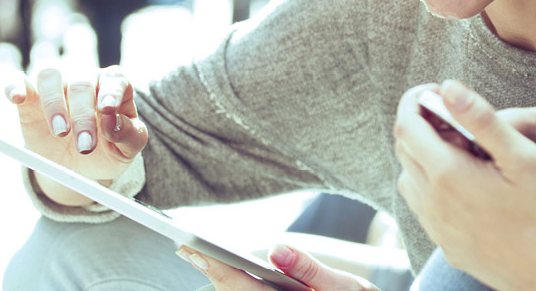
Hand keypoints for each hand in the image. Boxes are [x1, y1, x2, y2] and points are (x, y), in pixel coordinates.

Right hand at [8, 66, 147, 206]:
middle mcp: (84, 78)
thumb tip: (114, 122)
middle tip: (85, 147)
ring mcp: (56, 84)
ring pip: (50, 75)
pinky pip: (18, 81)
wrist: (77, 164)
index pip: (115, 79)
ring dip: (53, 102)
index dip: (111, 92)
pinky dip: (15, 86)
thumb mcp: (125, 151)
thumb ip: (129, 135)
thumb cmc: (106, 150)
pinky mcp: (29, 95)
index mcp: (113, 86)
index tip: (108, 109)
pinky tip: (16, 97)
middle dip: (83, 116)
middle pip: (82, 83)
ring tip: (59, 131)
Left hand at [179, 244, 375, 290]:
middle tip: (184, 248)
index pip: (244, 287)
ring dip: (223, 281)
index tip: (193, 250)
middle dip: (212, 273)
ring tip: (198, 256)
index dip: (218, 268)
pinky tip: (227, 272)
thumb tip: (277, 249)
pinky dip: (239, 286)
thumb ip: (312, 269)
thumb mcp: (350, 288)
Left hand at [393, 81, 535, 290]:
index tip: (435, 91)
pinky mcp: (448, 246)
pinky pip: (425, 208)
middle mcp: (433, 203)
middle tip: (454, 117)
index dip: (416, 100)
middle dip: (421, 125)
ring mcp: (438, 229)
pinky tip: (465, 186)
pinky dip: (432, 186)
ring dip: (425, 157)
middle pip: (405, 150)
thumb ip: (481, 119)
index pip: (407, 125)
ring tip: (462, 150)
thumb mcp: (523, 156)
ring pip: (411, 180)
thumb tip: (448, 87)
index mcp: (447, 174)